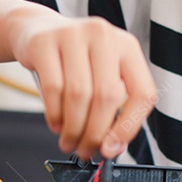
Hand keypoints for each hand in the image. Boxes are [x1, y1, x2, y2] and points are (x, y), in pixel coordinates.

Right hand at [7, 11, 156, 158]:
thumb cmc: (76, 61)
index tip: (113, 148)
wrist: (39, 30)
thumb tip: (113, 147)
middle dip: (95, 133)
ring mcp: (73, 35)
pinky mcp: (45, 42)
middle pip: (107, 96)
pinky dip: (55, 115)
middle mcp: (104, 36)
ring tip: (69, 141)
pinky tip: (56, 124)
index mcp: (127, 46)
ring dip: (73, 128)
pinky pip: (52, 88)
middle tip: (85, 150)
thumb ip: (115, 108)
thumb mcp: (102, 75)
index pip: (143, 92)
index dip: (129, 126)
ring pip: (79, 95)